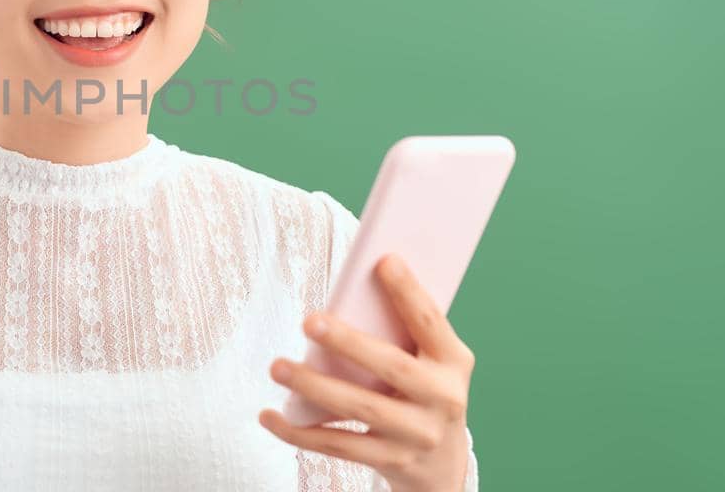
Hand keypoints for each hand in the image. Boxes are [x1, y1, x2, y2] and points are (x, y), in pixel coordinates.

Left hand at [258, 254, 474, 491]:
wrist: (442, 465)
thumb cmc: (424, 392)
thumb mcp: (430, 363)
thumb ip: (402, 334)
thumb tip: (351, 294)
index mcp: (454, 361)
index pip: (431, 321)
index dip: (409, 292)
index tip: (384, 260)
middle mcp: (443, 398)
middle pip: (392, 366)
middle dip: (349, 342)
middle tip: (309, 321)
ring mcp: (418, 434)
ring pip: (361, 408)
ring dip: (314, 386)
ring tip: (278, 366)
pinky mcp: (392, 461)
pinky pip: (340, 445)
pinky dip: (300, 432)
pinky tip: (270, 416)